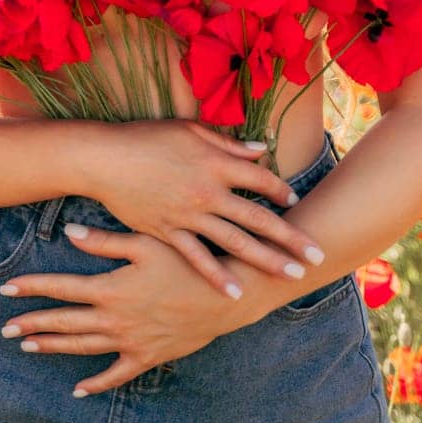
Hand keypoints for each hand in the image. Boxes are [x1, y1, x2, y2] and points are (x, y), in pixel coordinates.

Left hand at [0, 221, 251, 395]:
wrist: (222, 298)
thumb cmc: (185, 263)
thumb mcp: (145, 244)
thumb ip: (105, 241)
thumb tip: (69, 233)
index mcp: (111, 288)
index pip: (62, 288)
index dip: (32, 287)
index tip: (6, 289)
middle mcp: (115, 318)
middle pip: (64, 322)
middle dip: (32, 323)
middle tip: (5, 328)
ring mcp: (129, 342)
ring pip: (82, 347)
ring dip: (53, 347)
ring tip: (27, 347)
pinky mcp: (146, 357)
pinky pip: (116, 375)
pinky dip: (95, 384)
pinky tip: (77, 389)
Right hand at [85, 116, 323, 296]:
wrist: (104, 159)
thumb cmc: (146, 138)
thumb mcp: (188, 130)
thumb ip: (227, 143)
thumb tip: (261, 151)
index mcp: (215, 163)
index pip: (259, 179)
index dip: (281, 191)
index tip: (296, 202)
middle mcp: (207, 191)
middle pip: (258, 217)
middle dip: (291, 238)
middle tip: (317, 254)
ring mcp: (189, 215)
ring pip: (235, 242)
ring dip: (267, 260)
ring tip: (292, 275)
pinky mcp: (168, 232)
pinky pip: (198, 258)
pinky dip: (218, 277)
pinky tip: (236, 293)